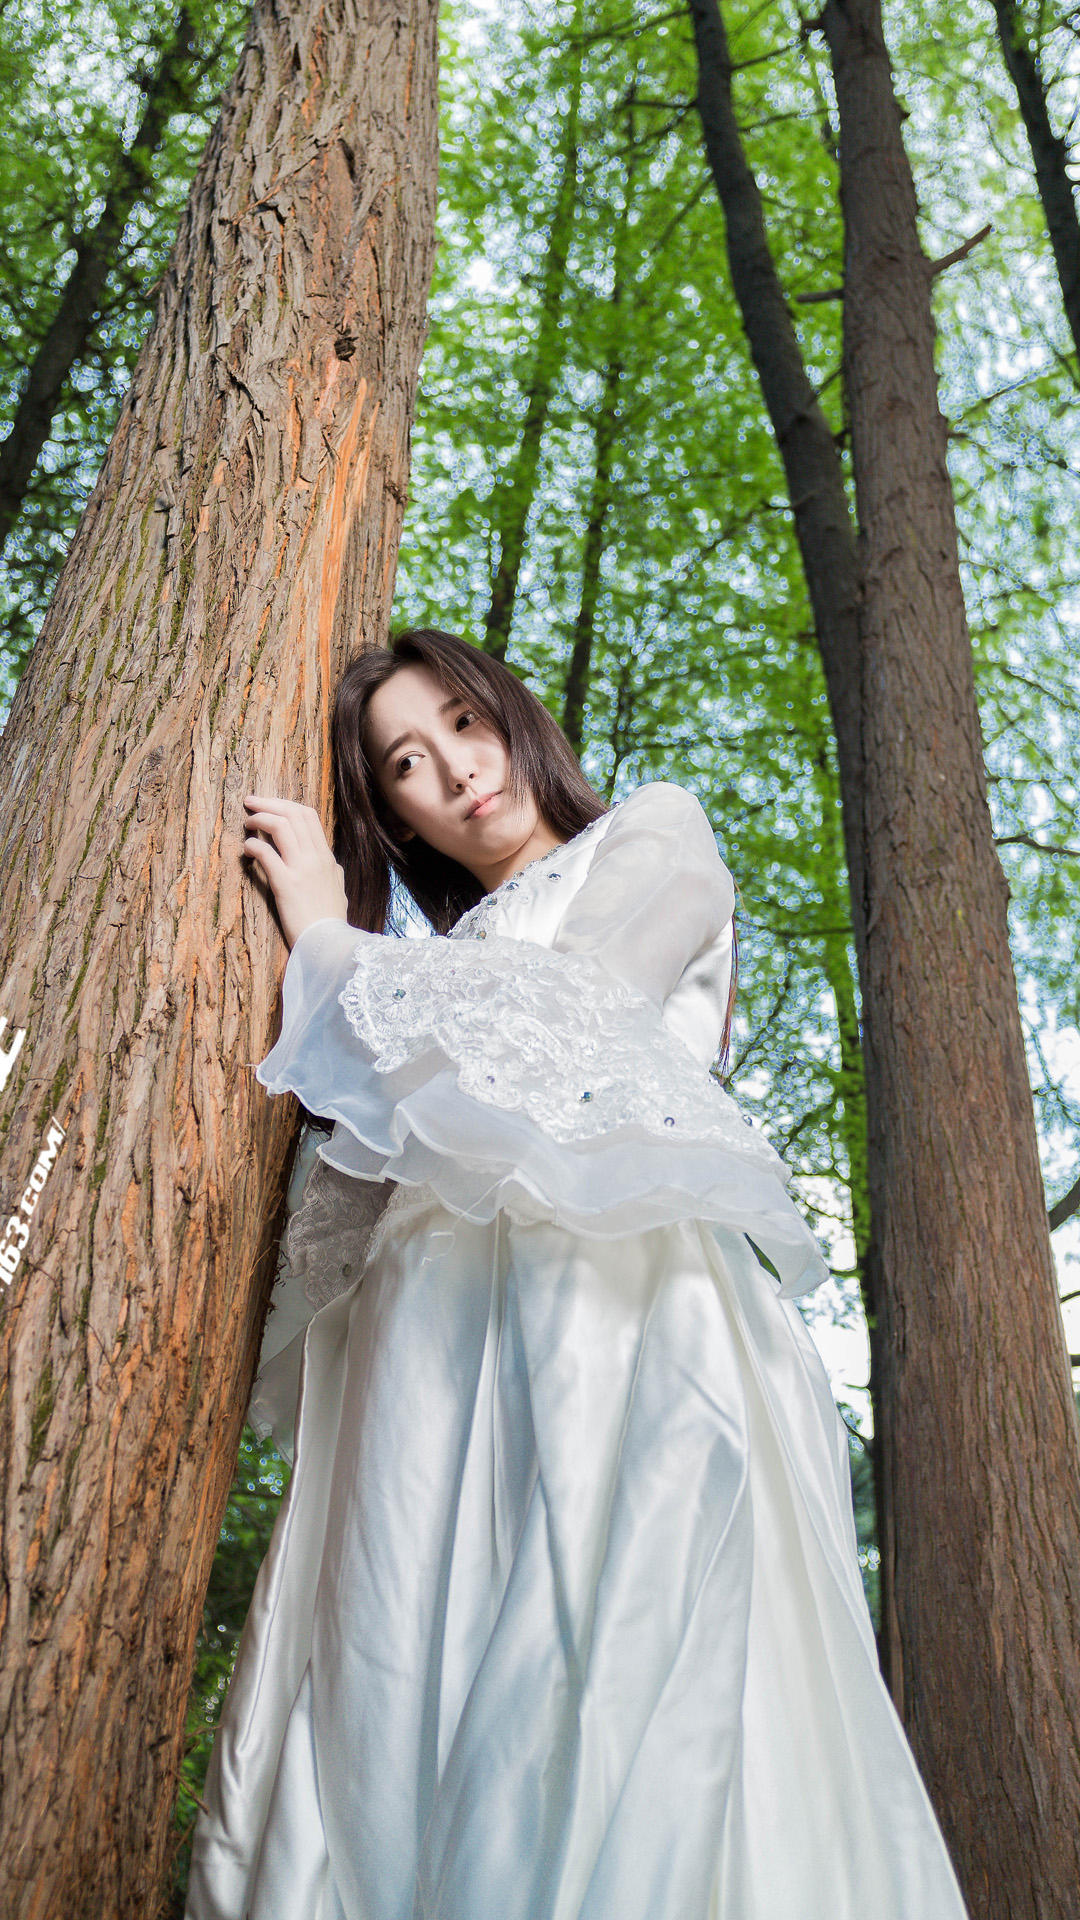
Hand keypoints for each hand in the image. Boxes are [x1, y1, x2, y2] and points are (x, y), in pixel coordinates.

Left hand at [242, 794, 349, 950]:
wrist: (329, 943)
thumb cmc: (331, 920)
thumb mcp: (338, 888)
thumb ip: (332, 871)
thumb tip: (329, 863)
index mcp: (326, 856)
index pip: (307, 815)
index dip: (284, 804)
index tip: (269, 804)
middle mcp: (316, 857)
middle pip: (292, 814)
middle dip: (268, 803)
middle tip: (250, 802)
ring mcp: (302, 869)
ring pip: (280, 826)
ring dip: (259, 820)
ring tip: (247, 823)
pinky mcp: (286, 884)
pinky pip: (266, 853)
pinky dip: (253, 845)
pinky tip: (247, 849)